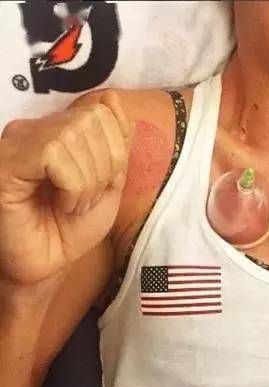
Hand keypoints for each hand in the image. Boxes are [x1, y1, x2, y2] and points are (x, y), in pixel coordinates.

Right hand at [0, 90, 132, 285]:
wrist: (47, 265)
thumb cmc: (72, 228)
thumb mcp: (108, 184)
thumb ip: (116, 145)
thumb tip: (113, 98)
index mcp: (61, 130)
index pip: (103, 109)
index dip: (117, 150)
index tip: (103, 183)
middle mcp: (36, 128)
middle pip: (93, 120)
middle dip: (104, 168)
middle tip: (85, 198)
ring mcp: (18, 142)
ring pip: (75, 136)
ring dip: (87, 182)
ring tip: (71, 205)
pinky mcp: (7, 162)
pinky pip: (55, 154)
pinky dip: (72, 186)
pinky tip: (61, 205)